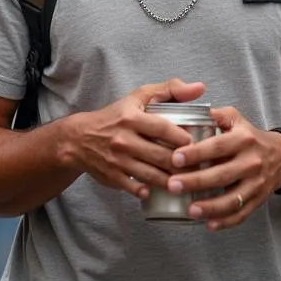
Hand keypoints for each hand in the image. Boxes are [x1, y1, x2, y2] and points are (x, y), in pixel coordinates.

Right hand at [66, 79, 205, 199]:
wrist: (79, 138)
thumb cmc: (116, 116)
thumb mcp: (138, 97)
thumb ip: (170, 89)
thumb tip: (200, 88)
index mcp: (131, 118)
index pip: (162, 128)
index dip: (183, 137)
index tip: (196, 142)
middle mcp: (124, 140)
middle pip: (160, 155)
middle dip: (182, 164)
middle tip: (198, 166)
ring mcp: (118, 160)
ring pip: (151, 175)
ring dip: (171, 181)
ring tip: (187, 181)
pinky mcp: (113, 177)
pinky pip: (135, 188)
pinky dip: (148, 191)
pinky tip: (159, 191)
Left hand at [166, 107, 280, 230]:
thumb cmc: (249, 135)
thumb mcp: (235, 118)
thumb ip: (214, 115)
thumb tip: (187, 113)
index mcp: (243, 139)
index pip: (217, 146)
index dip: (195, 153)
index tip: (175, 158)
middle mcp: (251, 162)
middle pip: (222, 175)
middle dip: (195, 182)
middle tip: (172, 185)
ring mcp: (256, 183)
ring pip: (232, 199)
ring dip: (210, 207)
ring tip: (190, 210)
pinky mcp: (259, 199)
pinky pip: (242, 214)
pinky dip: (226, 221)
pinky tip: (208, 225)